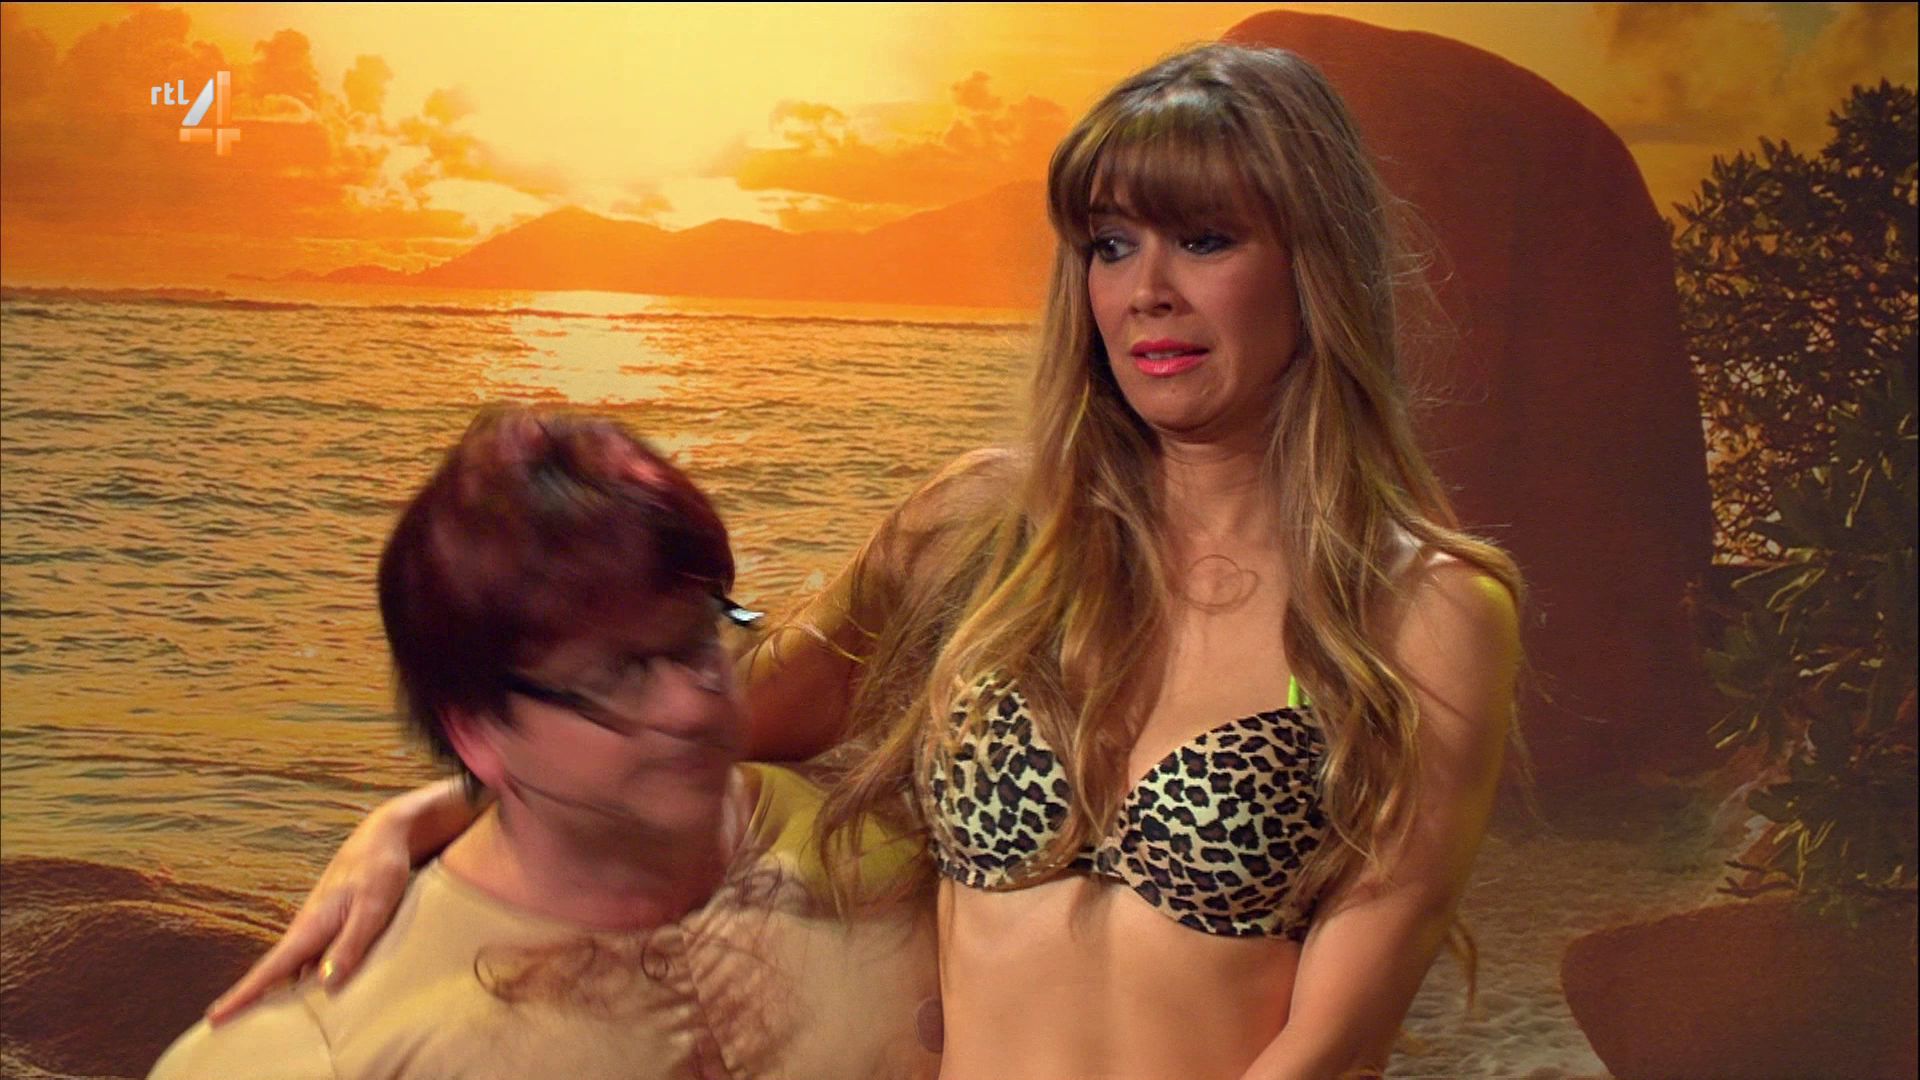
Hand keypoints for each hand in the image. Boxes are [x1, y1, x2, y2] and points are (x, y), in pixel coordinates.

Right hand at [205, 809, 413, 1022]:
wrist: (385, 835)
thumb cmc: (380, 869)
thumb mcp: (373, 908)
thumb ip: (350, 944)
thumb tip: (325, 984)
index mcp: (310, 927)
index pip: (270, 970)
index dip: (243, 995)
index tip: (213, 1018)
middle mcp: (308, 929)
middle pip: (274, 974)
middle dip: (249, 1000)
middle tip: (220, 1029)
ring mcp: (319, 926)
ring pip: (294, 968)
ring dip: (277, 992)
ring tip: (256, 1022)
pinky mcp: (333, 924)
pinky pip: (313, 958)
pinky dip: (305, 979)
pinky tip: (309, 994)